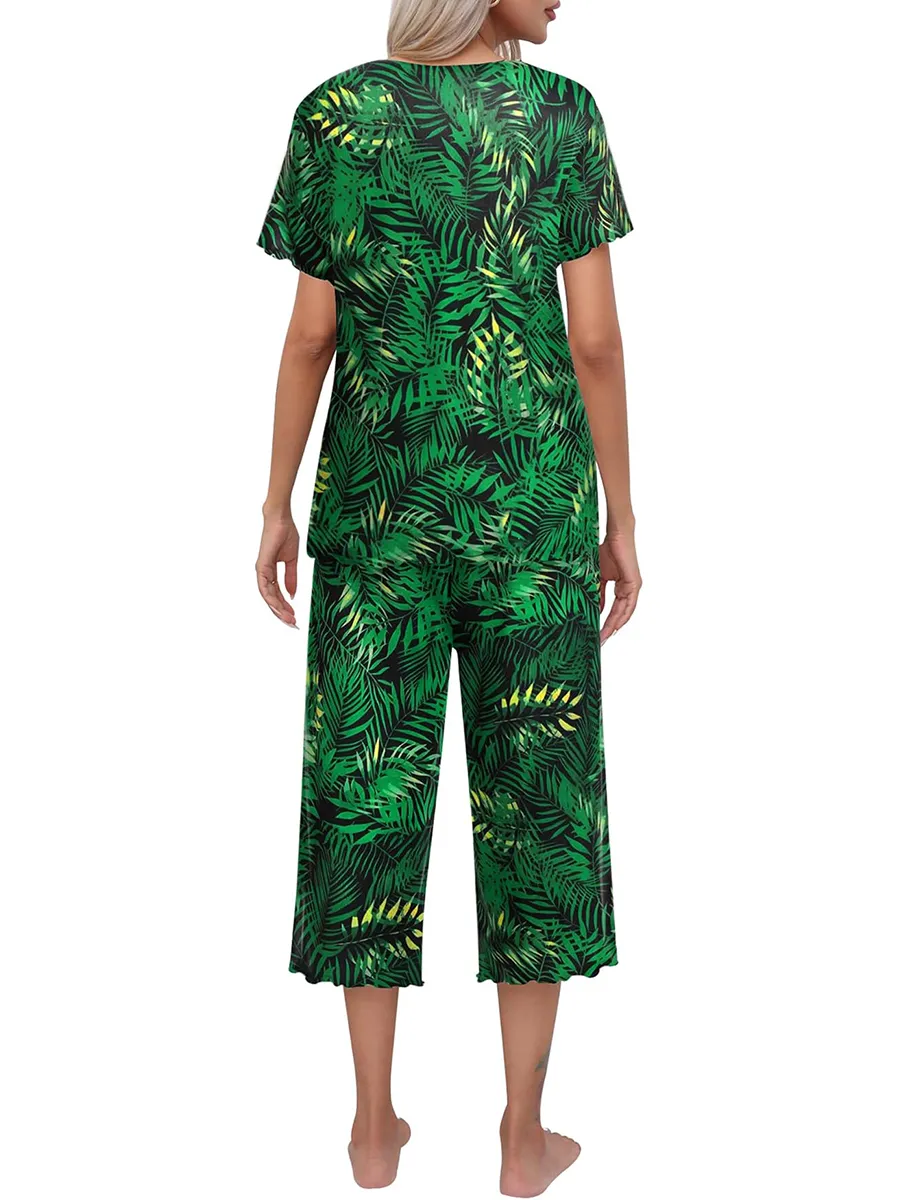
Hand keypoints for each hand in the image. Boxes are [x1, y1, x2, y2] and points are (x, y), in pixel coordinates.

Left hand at [256, 512, 299, 625]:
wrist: (281, 519)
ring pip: (268, 596)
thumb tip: (293, 595)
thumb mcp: (292, 561)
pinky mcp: (262, 566)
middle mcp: (264, 574)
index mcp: (270, 572)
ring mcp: (261, 571)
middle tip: (293, 624)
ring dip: (278, 609)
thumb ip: (291, 578)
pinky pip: (265, 587)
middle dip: (282, 613)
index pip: (277, 595)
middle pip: (271, 599)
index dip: (285, 607)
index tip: (295, 617)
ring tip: (289, 619)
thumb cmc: (286, 534)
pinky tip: (280, 607)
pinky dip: (272, 598)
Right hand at [598, 529, 641, 644]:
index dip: (606, 623)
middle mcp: (629, 589)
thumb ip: (598, 593)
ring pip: (625, 612)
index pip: (613, 609)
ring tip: (605, 636)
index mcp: (621, 587)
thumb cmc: (606, 550)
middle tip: (600, 641)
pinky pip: (628, 604)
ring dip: (615, 625)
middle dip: (610, 628)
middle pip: (620, 614)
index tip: (597, 634)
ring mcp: (632, 587)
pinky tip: (615, 625)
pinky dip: (622, 615)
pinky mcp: (634, 583)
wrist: (616, 535)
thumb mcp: (598, 577)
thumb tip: (595, 609)